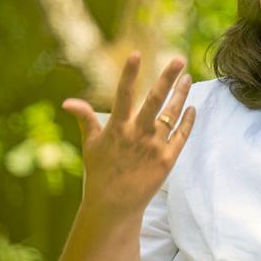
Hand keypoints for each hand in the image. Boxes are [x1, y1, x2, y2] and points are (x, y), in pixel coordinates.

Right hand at [62, 52, 195, 215]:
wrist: (114, 207)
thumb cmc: (100, 174)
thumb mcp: (90, 145)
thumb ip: (85, 120)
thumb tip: (68, 102)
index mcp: (117, 128)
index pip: (123, 94)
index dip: (129, 74)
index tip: (137, 54)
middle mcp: (137, 134)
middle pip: (155, 100)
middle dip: (167, 78)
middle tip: (179, 60)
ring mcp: (154, 147)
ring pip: (173, 115)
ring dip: (181, 95)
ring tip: (188, 78)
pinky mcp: (168, 160)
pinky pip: (182, 135)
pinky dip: (188, 121)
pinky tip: (192, 108)